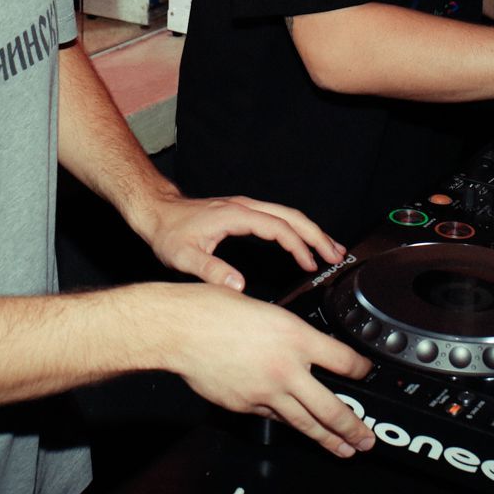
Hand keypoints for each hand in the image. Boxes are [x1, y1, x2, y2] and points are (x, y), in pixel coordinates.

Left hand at [137, 192, 346, 290]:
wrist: (156, 212)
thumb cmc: (168, 232)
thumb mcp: (184, 256)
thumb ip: (211, 270)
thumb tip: (238, 286)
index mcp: (235, 215)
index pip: (278, 227)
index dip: (297, 246)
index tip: (311, 264)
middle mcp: (244, 207)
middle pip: (291, 216)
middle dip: (317, 235)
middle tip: (336, 255)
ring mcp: (245, 207)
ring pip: (288, 214)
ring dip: (311, 230)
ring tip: (331, 249)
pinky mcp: (243, 212)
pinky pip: (278, 217)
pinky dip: (296, 229)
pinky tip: (303, 243)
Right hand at [162, 282, 374, 457]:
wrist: (182, 328)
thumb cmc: (215, 310)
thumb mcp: (267, 309)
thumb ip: (289, 332)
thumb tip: (304, 346)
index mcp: (295, 336)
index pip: (343, 360)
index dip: (361, 370)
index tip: (365, 373)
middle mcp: (286, 368)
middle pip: (332, 407)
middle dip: (353, 427)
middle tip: (366, 438)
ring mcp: (266, 391)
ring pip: (305, 422)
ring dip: (328, 438)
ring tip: (344, 448)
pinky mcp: (246, 405)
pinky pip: (274, 418)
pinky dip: (289, 424)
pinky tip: (298, 428)